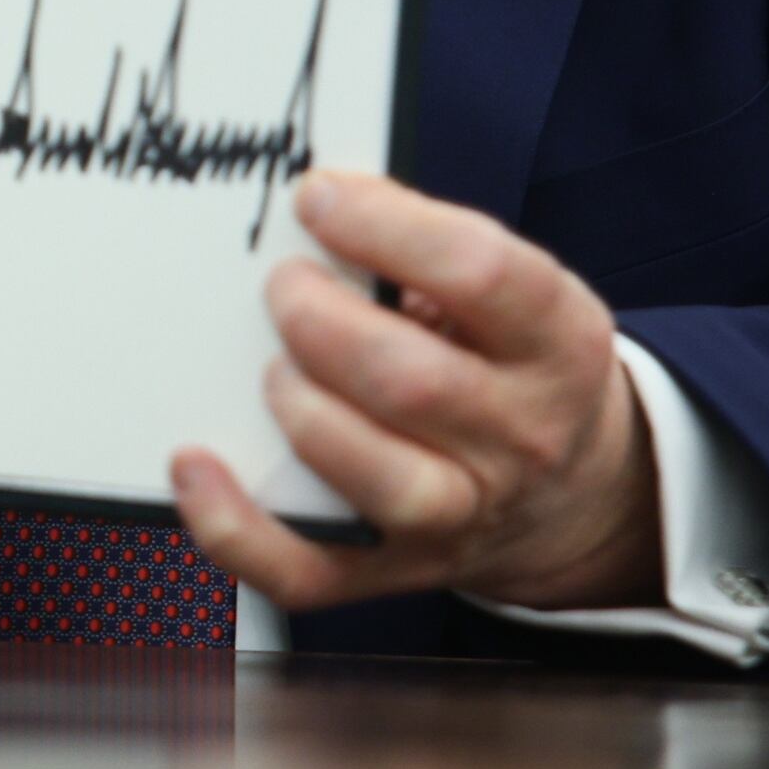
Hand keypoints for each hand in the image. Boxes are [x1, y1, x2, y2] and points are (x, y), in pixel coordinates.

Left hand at [170, 168, 659, 613]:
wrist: (575, 493)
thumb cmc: (511, 361)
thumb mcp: (513, 292)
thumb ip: (429, 250)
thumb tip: (317, 204)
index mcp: (557, 342)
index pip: (480, 274)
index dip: (385, 227)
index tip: (316, 197)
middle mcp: (520, 436)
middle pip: (413, 383)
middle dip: (320, 321)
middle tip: (282, 286)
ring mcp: (460, 516)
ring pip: (377, 480)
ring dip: (303, 411)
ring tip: (270, 366)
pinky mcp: (390, 570)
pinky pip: (305, 571)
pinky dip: (235, 527)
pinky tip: (194, 466)